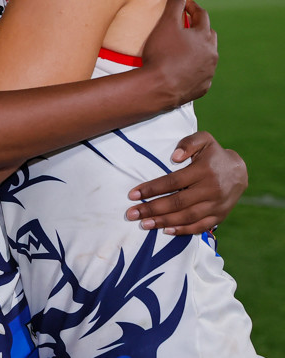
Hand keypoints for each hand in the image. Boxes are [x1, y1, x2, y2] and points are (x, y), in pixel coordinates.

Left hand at [125, 131, 247, 234]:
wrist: (239, 172)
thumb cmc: (214, 153)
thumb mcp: (203, 139)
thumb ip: (188, 143)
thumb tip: (174, 157)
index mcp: (203, 170)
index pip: (173, 182)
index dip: (152, 189)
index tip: (133, 194)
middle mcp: (210, 189)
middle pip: (177, 202)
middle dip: (152, 209)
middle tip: (131, 214)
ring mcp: (216, 205)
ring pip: (186, 217)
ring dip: (163, 222)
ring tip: (144, 224)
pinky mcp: (219, 216)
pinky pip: (199, 226)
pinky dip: (182, 230)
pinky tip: (166, 231)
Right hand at [142, 0, 217, 106]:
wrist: (158, 87)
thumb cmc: (161, 53)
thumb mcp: (165, 24)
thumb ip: (175, 4)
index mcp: (204, 36)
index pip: (202, 15)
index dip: (192, 7)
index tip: (184, 5)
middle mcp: (212, 54)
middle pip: (209, 35)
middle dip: (198, 28)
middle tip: (185, 26)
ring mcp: (208, 72)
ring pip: (207, 55)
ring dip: (198, 49)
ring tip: (183, 48)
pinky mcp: (203, 87)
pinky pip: (202, 73)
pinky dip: (195, 68)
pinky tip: (183, 67)